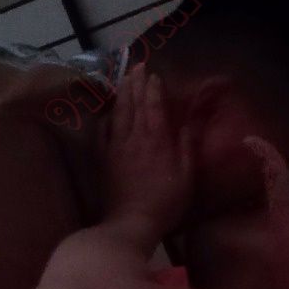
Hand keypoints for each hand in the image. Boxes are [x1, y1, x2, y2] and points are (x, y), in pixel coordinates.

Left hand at [104, 64, 193, 248]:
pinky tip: (107, 112)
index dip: (154, 89)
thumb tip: (186, 126)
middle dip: (137, 83)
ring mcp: (116, 147)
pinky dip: (105, 118)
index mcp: (157, 140)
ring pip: (118, 113)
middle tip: (138, 66)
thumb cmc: (165, 203)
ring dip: (122, 94)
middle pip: (134, 104)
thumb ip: (186, 148)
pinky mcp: (104, 159)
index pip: (154, 107)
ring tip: (124, 79)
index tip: (155, 75)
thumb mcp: (186, 177)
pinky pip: (103, 132)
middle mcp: (135, 138)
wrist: (131, 222)